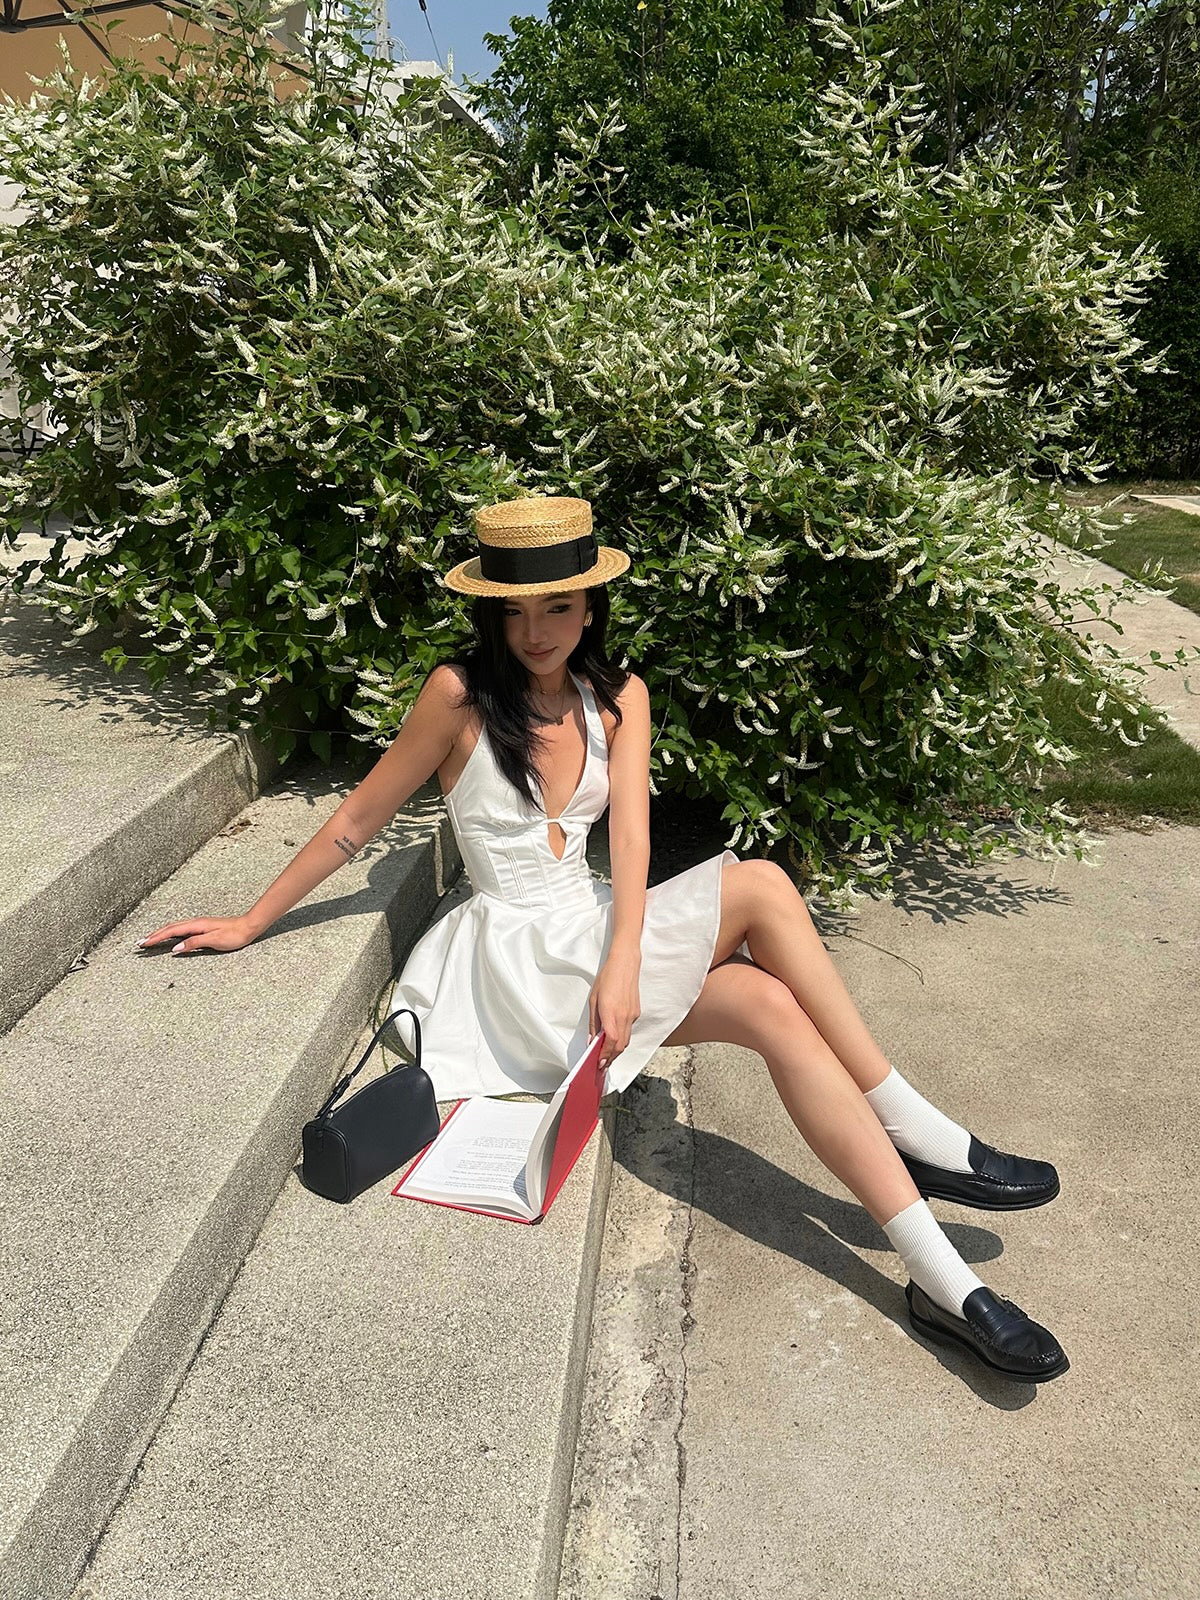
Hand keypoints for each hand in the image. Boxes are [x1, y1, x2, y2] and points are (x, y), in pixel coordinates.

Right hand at [137, 915, 258, 955]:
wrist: (249, 927)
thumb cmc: (234, 935)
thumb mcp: (214, 941)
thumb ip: (194, 943)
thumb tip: (175, 949)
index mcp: (196, 925)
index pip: (171, 931)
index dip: (156, 937)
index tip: (143, 943)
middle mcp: (195, 923)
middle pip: (169, 928)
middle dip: (154, 935)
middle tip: (140, 943)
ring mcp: (199, 925)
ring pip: (175, 928)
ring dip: (161, 933)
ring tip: (150, 940)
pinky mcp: (203, 928)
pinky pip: (182, 930)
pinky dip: (171, 933)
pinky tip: (170, 938)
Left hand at [588, 951, 641, 1070]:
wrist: (625, 964)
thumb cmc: (607, 978)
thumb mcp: (593, 1000)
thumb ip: (594, 1023)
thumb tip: (592, 1040)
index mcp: (611, 1014)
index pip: (610, 1042)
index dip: (605, 1055)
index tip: (599, 1063)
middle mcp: (624, 1017)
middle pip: (620, 1046)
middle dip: (611, 1057)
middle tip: (603, 1064)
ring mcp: (632, 1015)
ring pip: (626, 1040)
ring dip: (617, 1050)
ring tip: (607, 1055)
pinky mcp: (636, 1012)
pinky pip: (629, 1030)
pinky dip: (622, 1038)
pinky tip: (614, 1038)